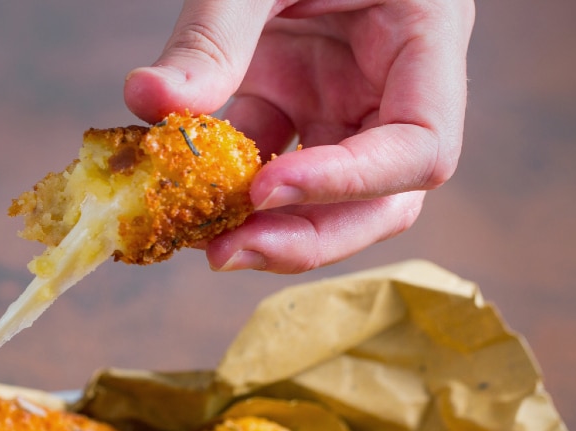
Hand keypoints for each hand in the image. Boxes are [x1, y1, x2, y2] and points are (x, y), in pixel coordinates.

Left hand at [125, 0, 474, 273]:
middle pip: (381, 201)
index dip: (350, 183)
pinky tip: (181, 199)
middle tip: (226, 253)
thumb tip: (149, 101)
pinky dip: (226, 189)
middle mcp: (393, 85)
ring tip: (196, 238)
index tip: (267, 189)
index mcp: (425, 38)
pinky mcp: (294, 104)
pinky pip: (268, 164)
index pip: (421, 148)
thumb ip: (215, 31)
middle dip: (307, 237)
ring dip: (265, 228)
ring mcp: (343, 101)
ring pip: (325, 200)